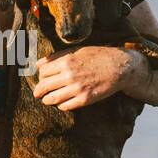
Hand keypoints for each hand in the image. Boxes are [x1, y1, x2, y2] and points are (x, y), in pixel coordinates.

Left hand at [31, 45, 146, 110]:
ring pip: (52, 99)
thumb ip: (56, 57)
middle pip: (44, 86)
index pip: (43, 72)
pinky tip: (62, 102)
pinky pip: (65, 106)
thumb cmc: (98, 56)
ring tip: (47, 99)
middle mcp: (69, 75)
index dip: (40, 76)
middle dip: (38, 91)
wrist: (119, 67)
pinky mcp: (85, 99)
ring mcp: (77, 89)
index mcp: (66, 61)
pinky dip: (61, 105)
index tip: (42, 78)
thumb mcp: (77, 50)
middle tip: (38, 93)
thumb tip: (38, 64)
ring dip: (47, 100)